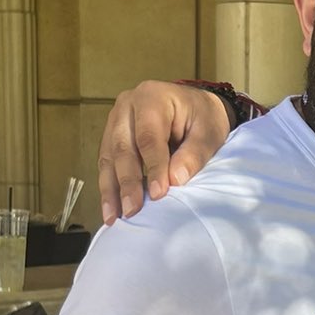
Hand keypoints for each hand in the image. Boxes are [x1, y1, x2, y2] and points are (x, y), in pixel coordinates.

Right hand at [98, 81, 230, 222]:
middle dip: (127, 182)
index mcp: (152, 97)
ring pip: (108, 157)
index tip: (158, 194)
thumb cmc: (203, 119)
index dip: (153, 167)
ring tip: (113, 217)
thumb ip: (193, 154)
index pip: (149, 136)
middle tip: (132, 211)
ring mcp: (115, 120)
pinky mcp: (111, 136)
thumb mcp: (208, 133)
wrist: (195, 108)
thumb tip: (174, 180)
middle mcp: (127, 105)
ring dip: (110, 189)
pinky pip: (106, 162)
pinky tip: (111, 209)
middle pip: (123, 147)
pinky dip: (109, 187)